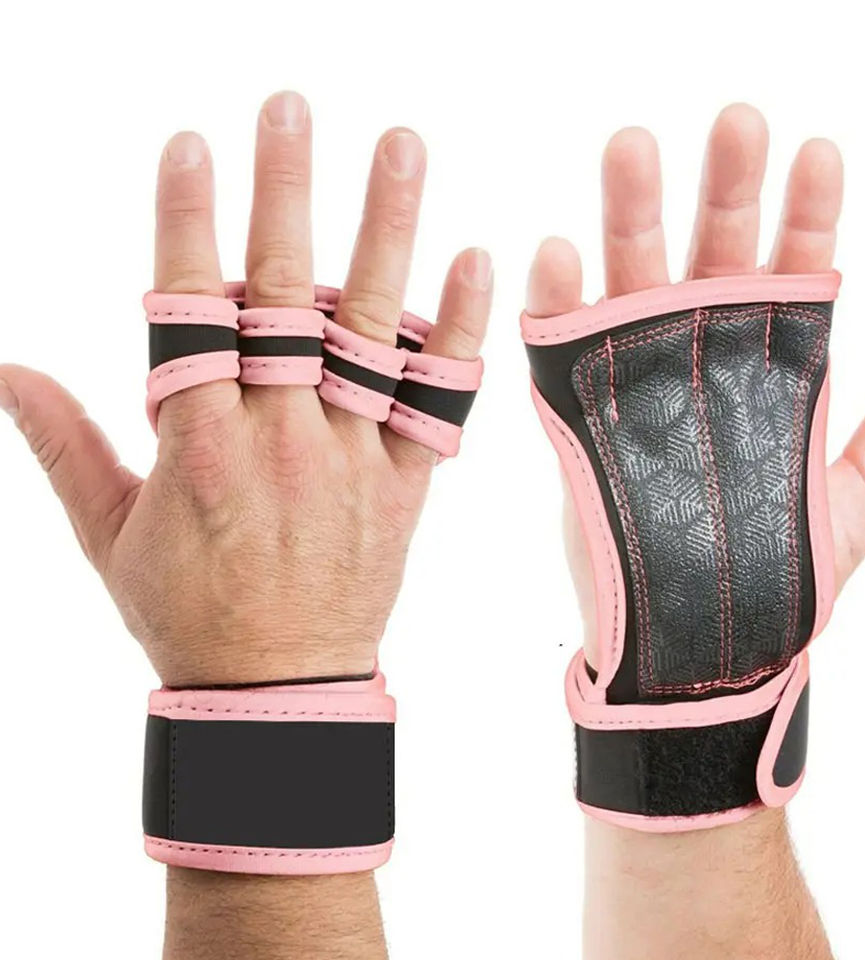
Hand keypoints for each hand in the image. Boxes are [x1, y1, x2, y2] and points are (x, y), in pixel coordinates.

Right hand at [0, 91, 491, 686]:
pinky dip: (458, 332)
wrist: (279, 692)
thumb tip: (6, 367)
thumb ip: (64, 445)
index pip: (188, 311)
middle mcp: (279, 439)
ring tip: (401, 146)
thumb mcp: (110, 534)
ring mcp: (351, 457)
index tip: (190, 144)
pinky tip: (477, 259)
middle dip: (285, 194)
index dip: (186, 224)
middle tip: (292, 107)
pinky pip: (438, 401)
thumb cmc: (188, 612)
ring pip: (369, 330)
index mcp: (199, 447)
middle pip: (283, 298)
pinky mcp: (405, 483)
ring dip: (386, 232)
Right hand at [525, 103, 864, 663]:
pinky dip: (557, 303)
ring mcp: (640, 386)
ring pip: (634, 284)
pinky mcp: (583, 422)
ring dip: (632, 218)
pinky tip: (557, 252)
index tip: (817, 153)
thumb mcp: (854, 511)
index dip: (805, 213)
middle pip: (713, 258)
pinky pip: (564, 353)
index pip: (792, 273)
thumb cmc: (778, 584)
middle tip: (733, 123)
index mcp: (771, 373)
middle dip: (723, 188)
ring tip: (630, 148)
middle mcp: (703, 362)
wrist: (700, 651)